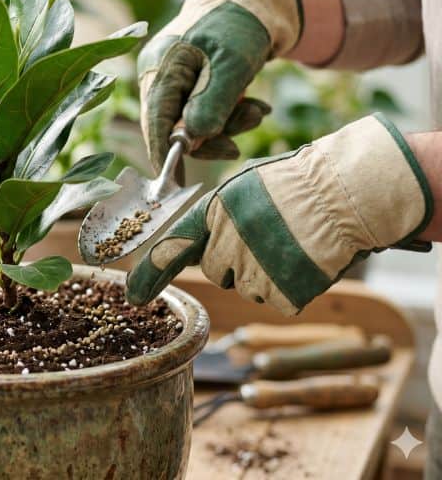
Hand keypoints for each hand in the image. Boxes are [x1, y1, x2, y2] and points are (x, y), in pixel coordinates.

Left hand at [127, 114, 432, 313]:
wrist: (348, 192)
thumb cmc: (297, 184)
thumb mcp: (245, 186)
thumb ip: (217, 216)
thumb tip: (197, 244)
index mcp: (215, 211)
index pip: (174, 247)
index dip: (150, 274)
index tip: (134, 295)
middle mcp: (228, 242)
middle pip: (216, 271)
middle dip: (234, 260)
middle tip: (268, 235)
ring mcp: (256, 269)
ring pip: (247, 287)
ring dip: (264, 273)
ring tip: (291, 242)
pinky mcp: (283, 293)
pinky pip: (275, 299)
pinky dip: (289, 287)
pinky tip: (305, 260)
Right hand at [139, 0, 302, 170]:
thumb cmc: (242, 24)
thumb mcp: (232, 63)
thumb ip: (212, 103)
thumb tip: (190, 141)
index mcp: (161, 67)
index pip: (154, 120)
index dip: (163, 154)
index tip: (173, 184)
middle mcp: (160, 75)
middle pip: (173, 126)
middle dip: (209, 137)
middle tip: (238, 148)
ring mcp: (175, 80)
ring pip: (193, 122)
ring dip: (228, 125)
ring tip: (258, 111)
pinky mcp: (192, 84)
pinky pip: (205, 112)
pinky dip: (230, 115)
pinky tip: (255, 106)